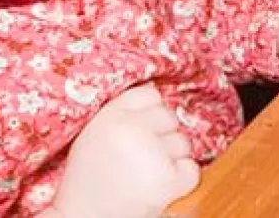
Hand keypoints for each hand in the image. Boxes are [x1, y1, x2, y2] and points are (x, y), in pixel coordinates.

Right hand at [45, 83, 199, 217]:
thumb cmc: (87, 182)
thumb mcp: (92, 136)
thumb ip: (119, 114)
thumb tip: (154, 90)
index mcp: (110, 116)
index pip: (149, 95)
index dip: (150, 113)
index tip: (142, 131)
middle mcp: (132, 129)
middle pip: (169, 117)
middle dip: (163, 136)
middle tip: (142, 160)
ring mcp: (152, 152)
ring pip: (183, 142)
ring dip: (172, 158)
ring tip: (146, 176)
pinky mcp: (167, 179)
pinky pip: (191, 169)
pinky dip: (182, 180)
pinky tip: (160, 187)